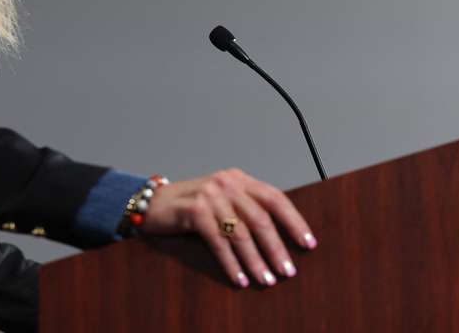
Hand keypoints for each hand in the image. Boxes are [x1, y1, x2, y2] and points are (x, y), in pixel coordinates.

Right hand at [138, 168, 316, 287]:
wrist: (151, 203)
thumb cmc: (190, 207)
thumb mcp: (220, 199)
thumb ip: (244, 208)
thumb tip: (277, 238)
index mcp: (238, 178)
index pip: (274, 198)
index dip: (294, 221)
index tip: (308, 243)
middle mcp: (226, 183)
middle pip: (260, 218)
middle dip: (276, 248)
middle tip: (288, 271)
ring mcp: (209, 195)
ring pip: (241, 233)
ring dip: (256, 261)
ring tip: (266, 280)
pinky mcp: (193, 211)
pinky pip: (218, 242)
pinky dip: (231, 263)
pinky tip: (239, 278)